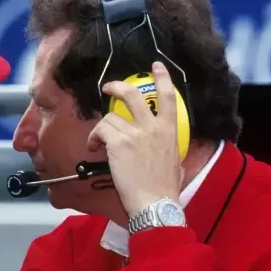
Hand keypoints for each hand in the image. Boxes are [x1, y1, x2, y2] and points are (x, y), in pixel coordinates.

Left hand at [87, 61, 184, 217]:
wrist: (155, 203)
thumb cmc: (166, 189)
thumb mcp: (176, 163)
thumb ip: (170, 150)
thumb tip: (167, 151)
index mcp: (170, 130)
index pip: (168, 96)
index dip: (161, 77)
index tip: (155, 66)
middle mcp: (153, 127)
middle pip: (133, 94)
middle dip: (117, 86)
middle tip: (108, 87)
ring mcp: (135, 134)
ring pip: (110, 117)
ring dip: (101, 128)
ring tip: (98, 141)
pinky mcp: (118, 143)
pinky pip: (101, 130)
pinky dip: (94, 138)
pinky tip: (94, 148)